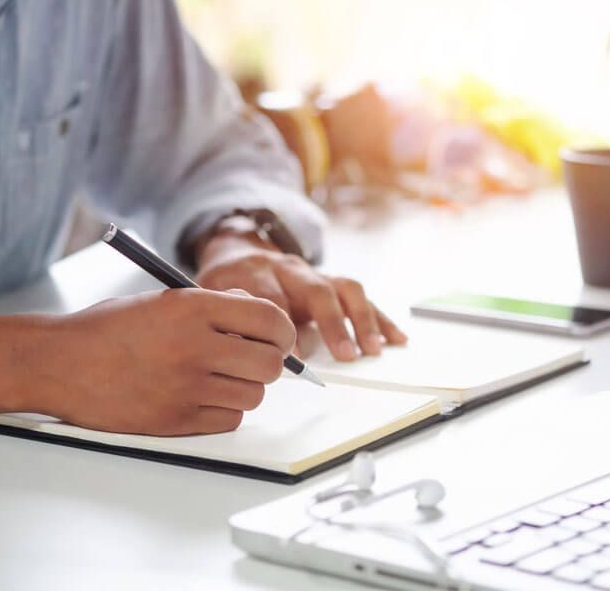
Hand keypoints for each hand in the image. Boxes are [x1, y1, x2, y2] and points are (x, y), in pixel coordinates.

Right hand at [41, 288, 295, 435]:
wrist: (60, 363)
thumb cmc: (111, 328)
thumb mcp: (165, 299)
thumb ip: (216, 306)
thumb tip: (262, 319)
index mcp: (192, 308)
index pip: (270, 319)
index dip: (283, 331)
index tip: (278, 337)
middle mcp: (194, 347)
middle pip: (271, 365)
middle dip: (268, 362)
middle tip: (250, 359)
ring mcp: (185, 388)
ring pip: (253, 396)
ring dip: (244, 387)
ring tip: (218, 377)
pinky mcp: (175, 422)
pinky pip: (229, 421)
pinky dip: (224, 411)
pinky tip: (200, 396)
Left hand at [196, 233, 406, 361]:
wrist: (239, 253)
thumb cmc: (228, 286)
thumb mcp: (214, 298)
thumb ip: (228, 320)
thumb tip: (240, 350)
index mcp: (257, 273)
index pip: (273, 298)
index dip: (284, 326)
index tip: (294, 356)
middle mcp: (291, 269)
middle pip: (317, 290)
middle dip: (333, 323)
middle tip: (345, 355)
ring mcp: (316, 274)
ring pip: (346, 289)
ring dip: (363, 320)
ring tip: (374, 350)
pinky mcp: (333, 282)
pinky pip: (361, 298)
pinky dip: (380, 318)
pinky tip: (396, 338)